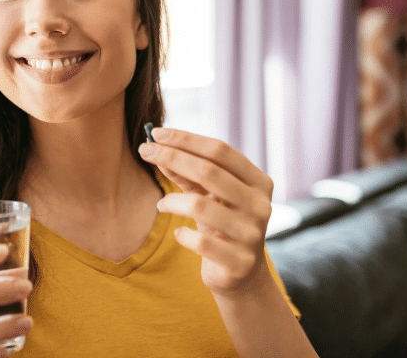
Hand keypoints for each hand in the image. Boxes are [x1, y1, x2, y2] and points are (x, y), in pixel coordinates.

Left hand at [138, 128, 273, 297]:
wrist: (241, 274)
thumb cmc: (221, 223)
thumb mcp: (208, 194)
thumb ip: (186, 172)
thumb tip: (156, 146)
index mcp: (258, 182)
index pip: (220, 150)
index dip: (186, 139)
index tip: (156, 133)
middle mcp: (261, 205)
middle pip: (210, 172)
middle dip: (172, 157)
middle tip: (145, 151)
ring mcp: (252, 235)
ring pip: (201, 206)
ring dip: (172, 201)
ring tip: (162, 204)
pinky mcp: (239, 262)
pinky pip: (201, 242)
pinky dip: (183, 234)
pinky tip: (178, 232)